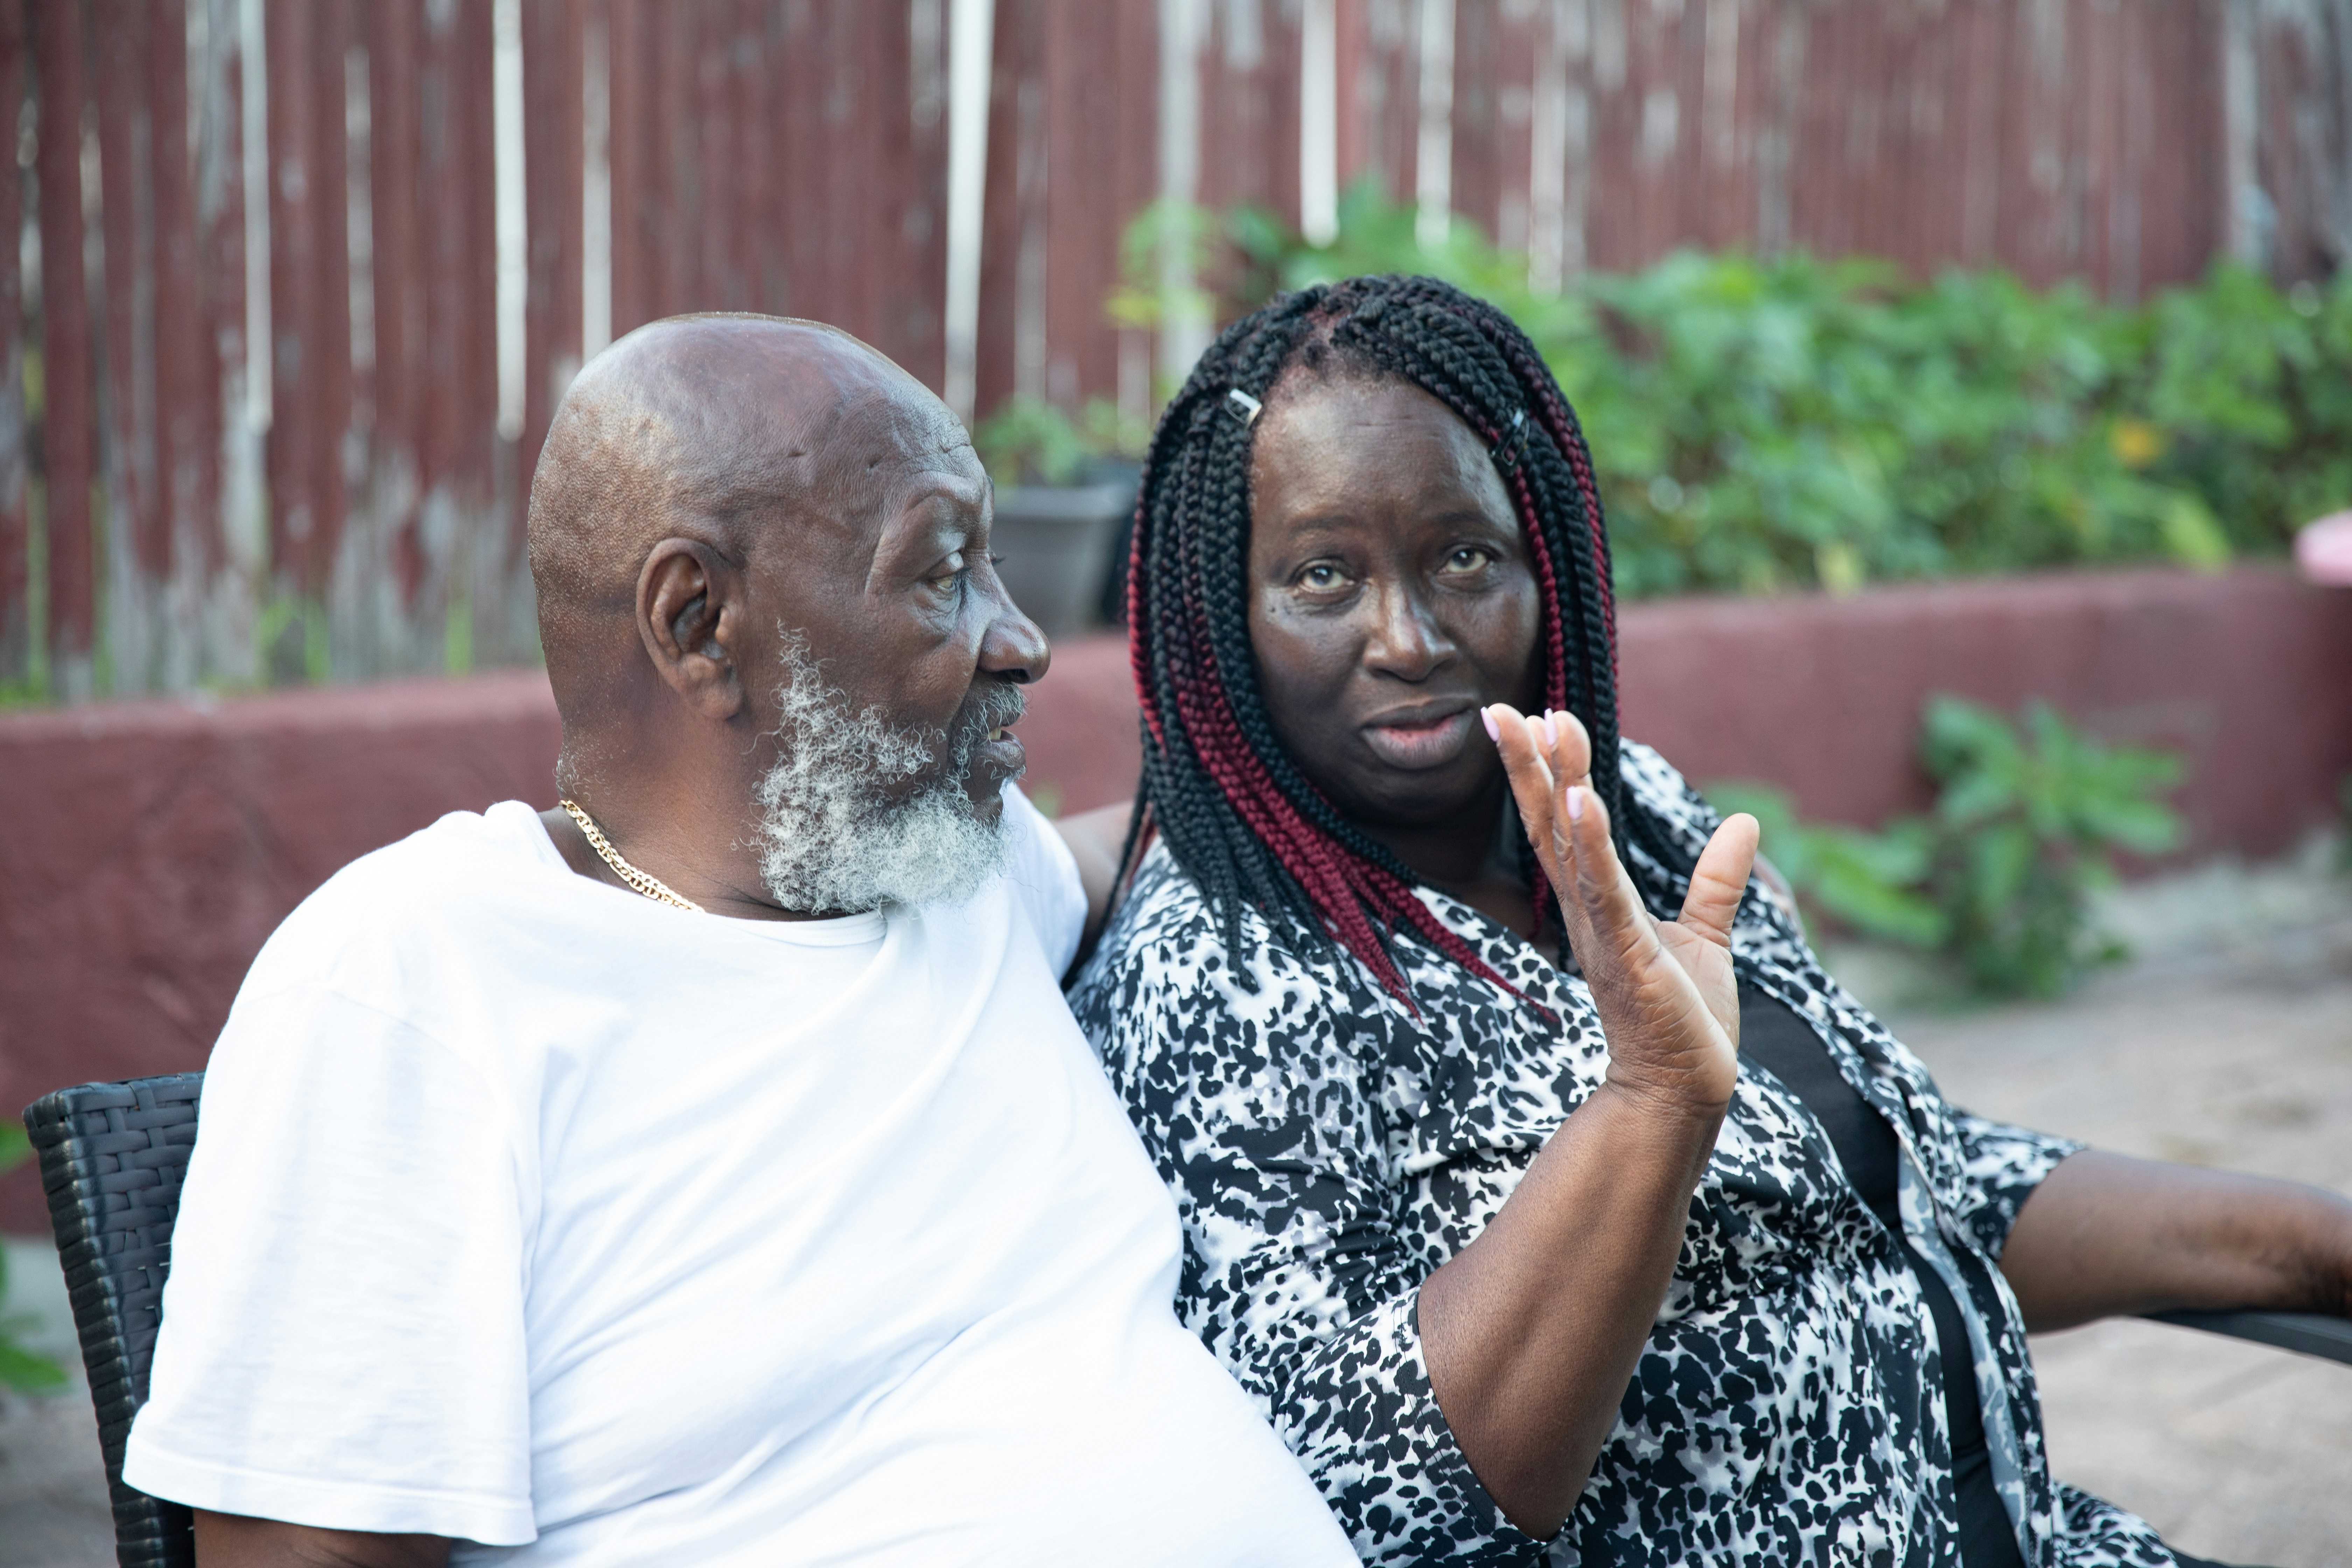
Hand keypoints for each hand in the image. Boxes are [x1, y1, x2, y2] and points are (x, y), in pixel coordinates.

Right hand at [1487, 705, 1757, 1114]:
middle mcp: (1588, 912)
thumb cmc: (1684, 1019)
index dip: (1548, 773)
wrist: (1685, 1089)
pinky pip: (1605, 892)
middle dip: (1529, 766)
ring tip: (1545, 728)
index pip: (1565, 827)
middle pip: (1551, 825)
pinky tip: (1581, 800)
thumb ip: (1716, 880)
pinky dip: (1592, 845)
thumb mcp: (1705, 935)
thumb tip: (1744, 822)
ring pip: (1572, 847)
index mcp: (1599, 904)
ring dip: (1555, 787)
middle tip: (1502, 707)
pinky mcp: (1629, 955)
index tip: (1538, 716)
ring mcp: (1604, 933)